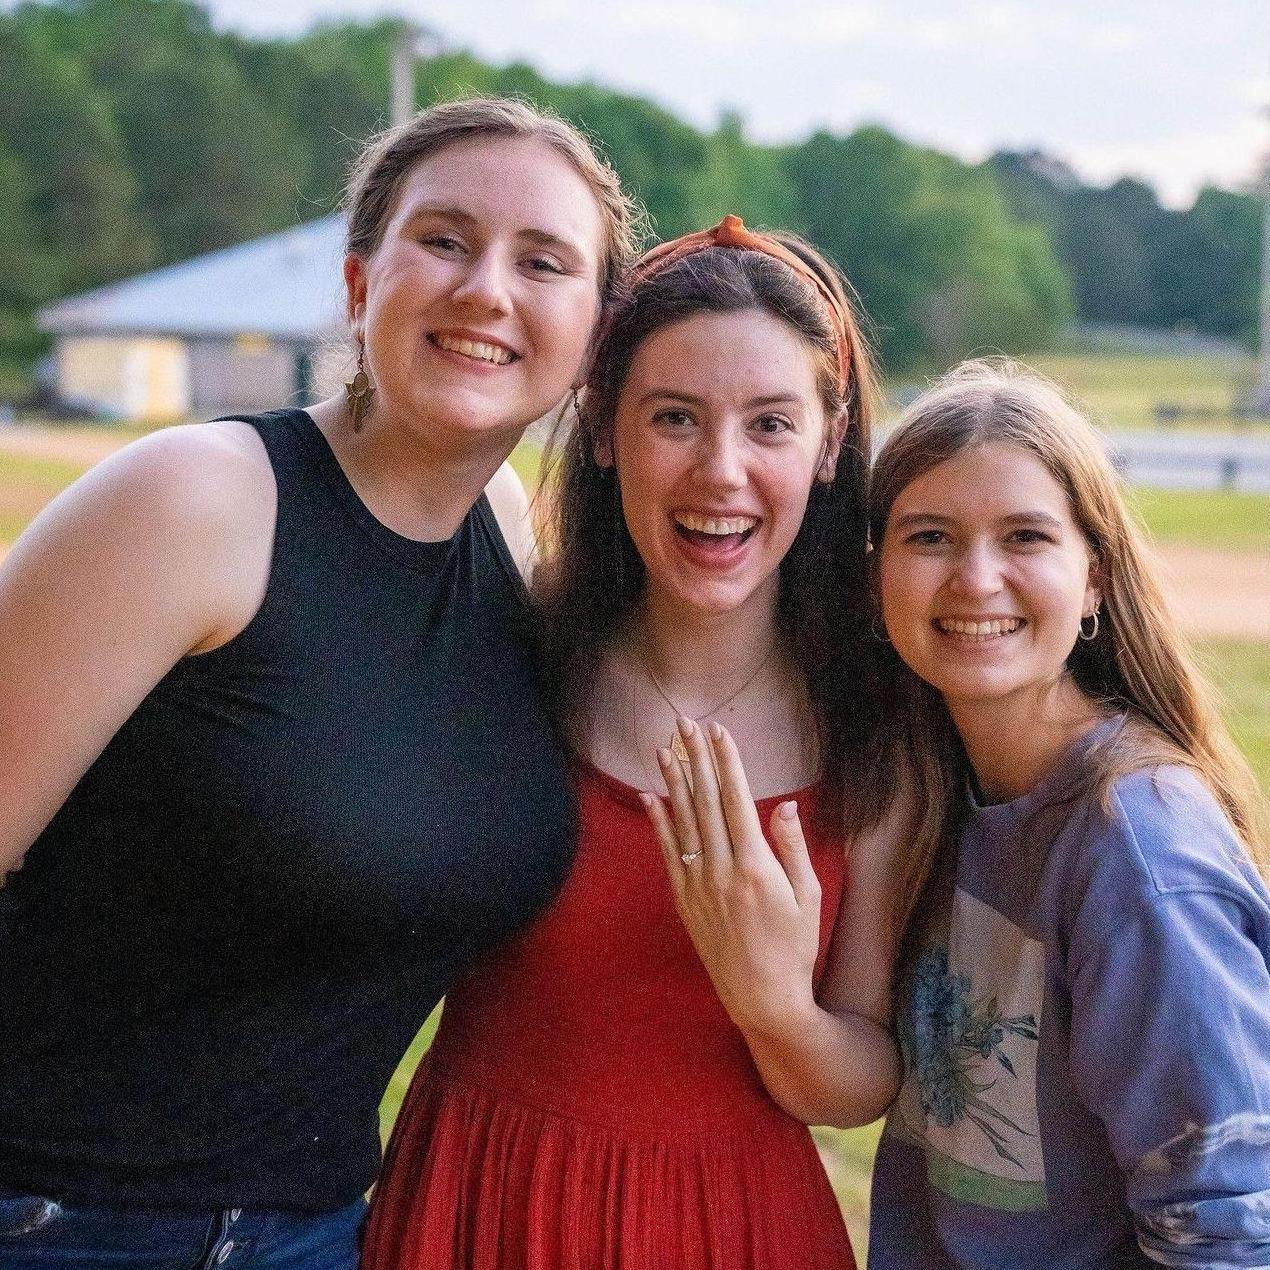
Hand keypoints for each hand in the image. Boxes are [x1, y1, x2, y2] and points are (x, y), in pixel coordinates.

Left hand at [641, 718, 821, 1037]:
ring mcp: (698, 884)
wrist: (761, 997)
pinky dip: (659, 821)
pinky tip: (652, 795)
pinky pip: (668, 851)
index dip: (727, 762)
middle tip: (686, 723)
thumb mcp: (808, 897)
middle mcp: (722, 870)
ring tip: (666, 747)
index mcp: (756, 866)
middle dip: (697, 758)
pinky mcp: (684, 899)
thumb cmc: (795, 946)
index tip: (720, 731)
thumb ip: (792, 848)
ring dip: (675, 780)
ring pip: (684, 820)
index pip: (737, 800)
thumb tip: (784, 805)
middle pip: (706, 801)